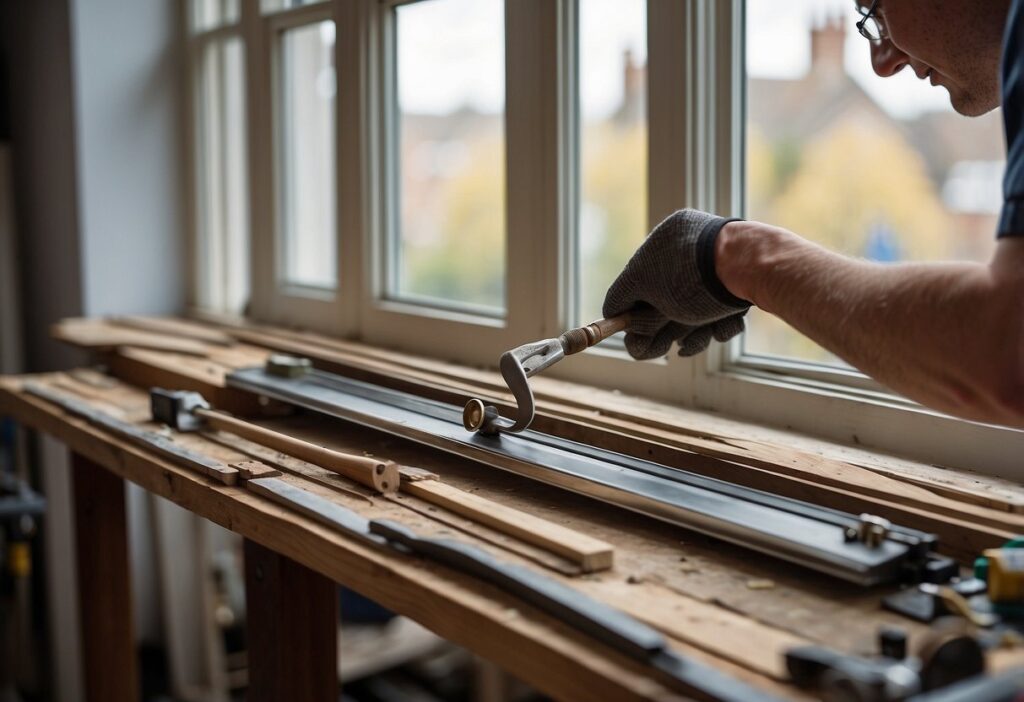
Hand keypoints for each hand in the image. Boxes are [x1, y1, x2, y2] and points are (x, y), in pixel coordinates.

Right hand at [602, 209, 749, 359]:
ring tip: (694, 342)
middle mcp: (691, 249)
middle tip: (664, 348)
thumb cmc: (694, 279)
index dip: (631, 315)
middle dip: (665, 329)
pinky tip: (721, 329)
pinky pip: (725, 309)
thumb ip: (624, 306)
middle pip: (668, 302)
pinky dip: (720, 324)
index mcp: (664, 241)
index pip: (636, 283)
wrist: (753, 268)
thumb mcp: (647, 294)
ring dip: (694, 332)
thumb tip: (615, 316)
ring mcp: (721, 264)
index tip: (636, 338)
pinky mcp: (748, 280)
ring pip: (699, 310)